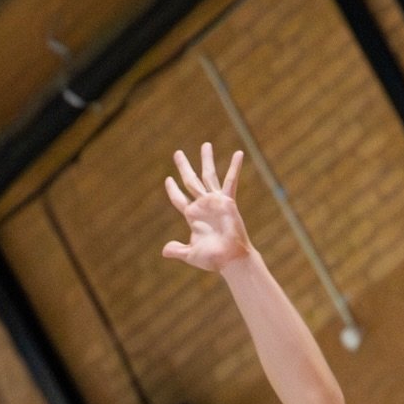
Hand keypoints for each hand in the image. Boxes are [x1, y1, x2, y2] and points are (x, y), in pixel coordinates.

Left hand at [162, 144, 249, 272]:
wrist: (230, 259)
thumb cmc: (213, 259)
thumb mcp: (190, 254)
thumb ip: (177, 250)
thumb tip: (164, 251)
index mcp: (193, 216)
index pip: (179, 198)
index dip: (173, 190)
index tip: (168, 179)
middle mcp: (203, 205)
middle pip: (190, 181)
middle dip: (183, 167)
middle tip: (177, 153)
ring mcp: (215, 202)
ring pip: (208, 175)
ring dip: (206, 160)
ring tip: (205, 145)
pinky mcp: (227, 201)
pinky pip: (230, 181)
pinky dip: (234, 167)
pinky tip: (238, 153)